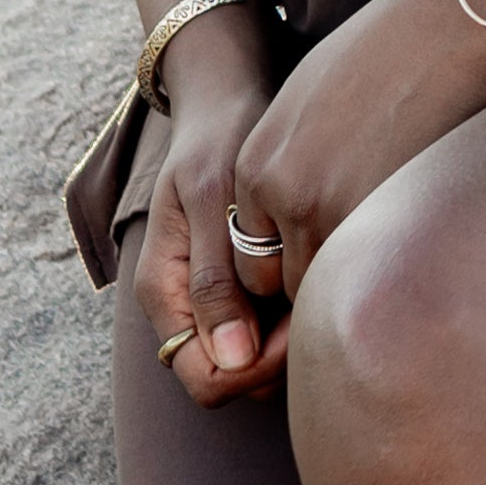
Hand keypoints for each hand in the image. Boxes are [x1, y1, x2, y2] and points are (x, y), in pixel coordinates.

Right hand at [138, 65, 288, 407]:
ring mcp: (214, 302)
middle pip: (234, 379)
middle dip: (279, 357)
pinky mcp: (243, 288)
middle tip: (319, 299)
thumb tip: (230, 359)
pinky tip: (318, 276)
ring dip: (291, 338)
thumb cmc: (218, 140)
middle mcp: (186, 309)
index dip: (255, 368)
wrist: (227, 105)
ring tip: (320, 282)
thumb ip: (215, 278)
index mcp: (166, 293)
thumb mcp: (211, 197)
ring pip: (256, 361)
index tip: (298, 323)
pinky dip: (295, 316)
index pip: (206, 379)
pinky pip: (270, 330)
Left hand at [228, 0, 485, 301]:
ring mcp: (333, 212)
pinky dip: (389, 263)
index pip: (254, 255)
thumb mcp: (304, 104)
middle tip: (361, 239)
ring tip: (388, 234)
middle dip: (318, 271)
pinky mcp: (386, 219)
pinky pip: (374, 272)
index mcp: (257, 166)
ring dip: (354, 273)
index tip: (328, 240)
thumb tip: (290, 219)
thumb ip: (286, 166)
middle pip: (284, 281)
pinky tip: (413, 225)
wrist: (447, 29)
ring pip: (328, 287)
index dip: (291, 256)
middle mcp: (283, 195)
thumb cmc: (384, 57)